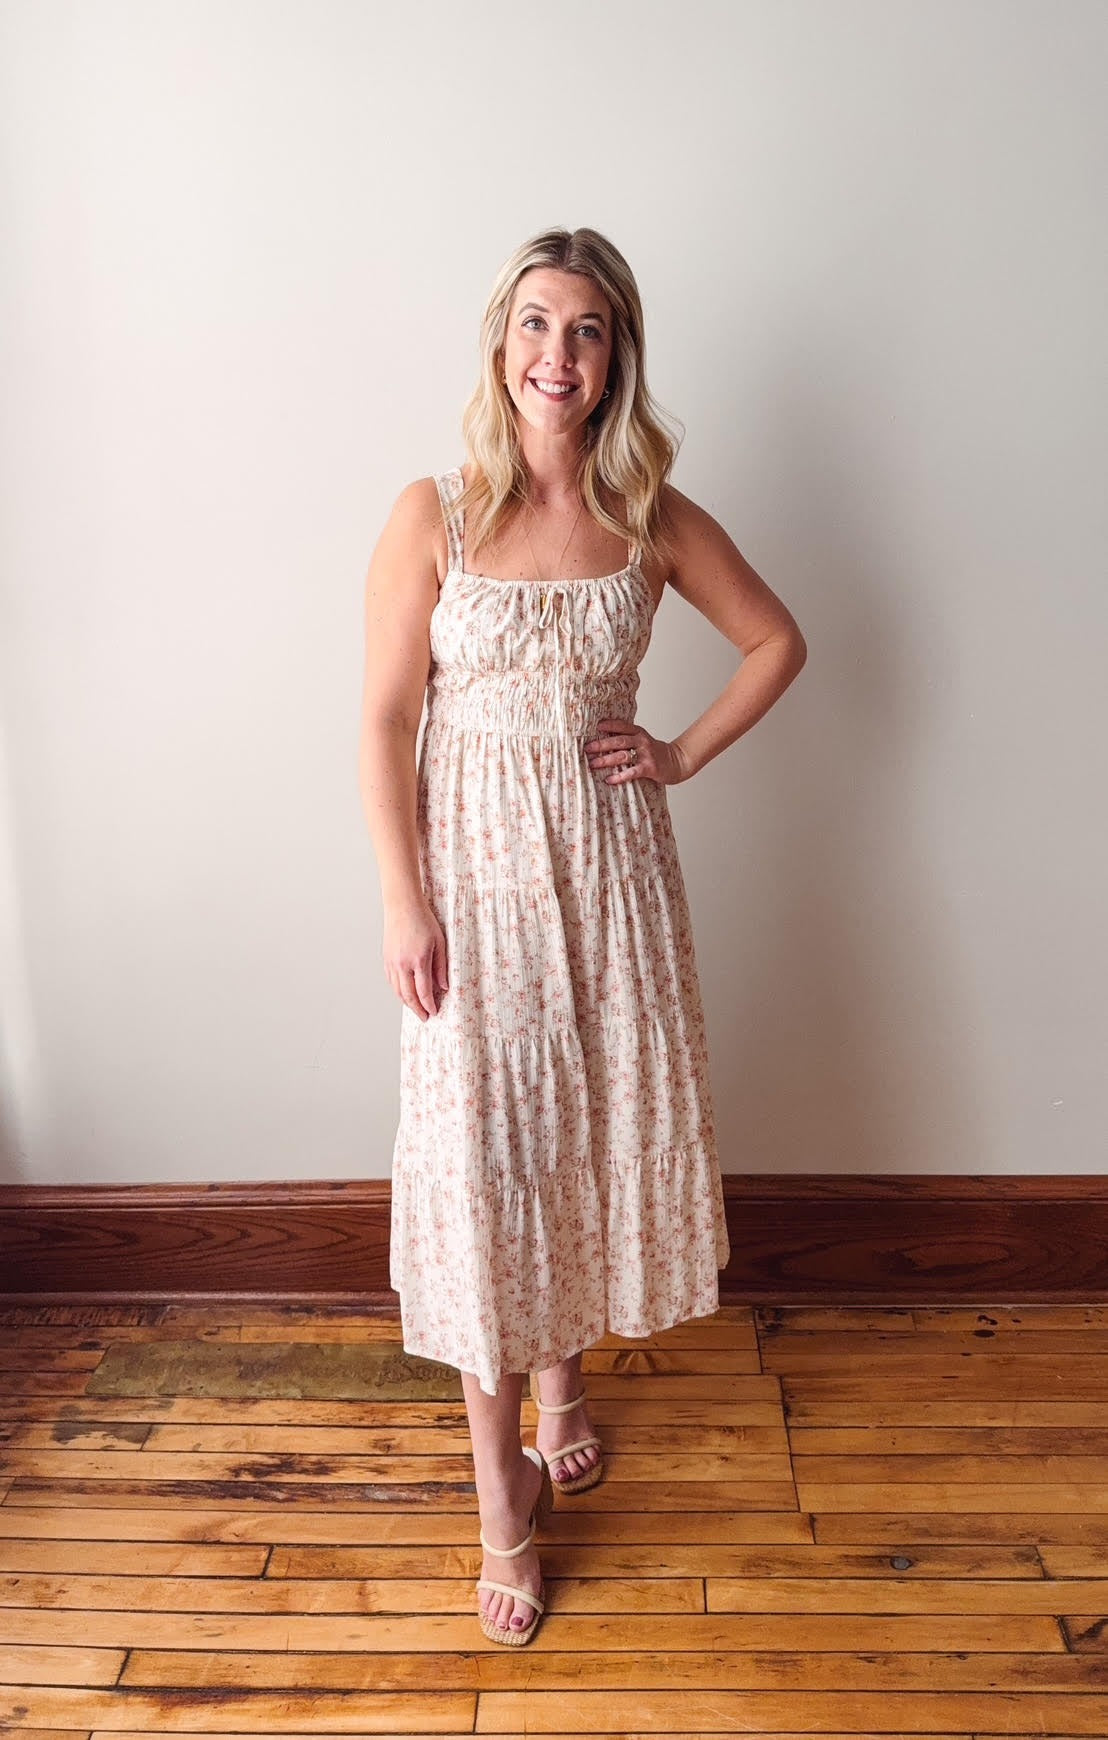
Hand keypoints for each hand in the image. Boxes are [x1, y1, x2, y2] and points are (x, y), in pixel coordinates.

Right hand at [383, 895, 448, 1020]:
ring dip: (406, 1003)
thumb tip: (443, 987)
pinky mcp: (386, 959)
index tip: (433, 1012)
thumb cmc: (423, 920)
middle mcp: (402, 964)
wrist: (402, 906)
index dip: (429, 1005)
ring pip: (397, 991)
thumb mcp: (439, 942)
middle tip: (424, 1017)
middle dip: (417, 1009)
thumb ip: (441, 967)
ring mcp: (392, 962)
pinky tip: (405, 994)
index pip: (423, 991)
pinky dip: (398, 991)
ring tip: (416, 1009)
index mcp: (418, 960)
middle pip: (408, 995)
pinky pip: (391, 981)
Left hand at [584, 717, 691, 786]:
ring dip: (606, 760)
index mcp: (639, 732)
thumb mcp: (642, 741)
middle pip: (619, 741)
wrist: (676, 762)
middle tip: (587, 748)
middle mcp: (641, 741)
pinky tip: (609, 780)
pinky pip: (631, 772)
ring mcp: (645, 755)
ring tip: (593, 764)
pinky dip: (619, 776)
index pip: (622, 726)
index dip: (609, 725)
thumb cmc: (655, 752)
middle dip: (601, 744)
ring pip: (622, 756)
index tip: (595, 726)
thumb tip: (603, 740)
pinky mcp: (649, 768)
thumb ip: (627, 739)